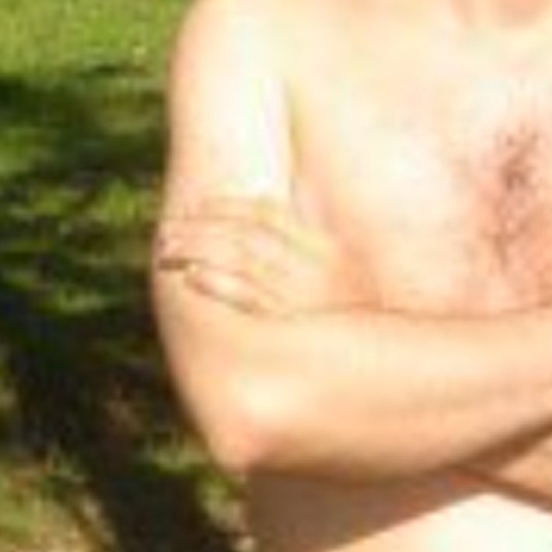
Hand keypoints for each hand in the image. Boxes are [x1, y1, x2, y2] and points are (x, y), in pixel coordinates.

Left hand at [155, 199, 345, 317]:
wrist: (382, 367)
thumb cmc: (354, 314)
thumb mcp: (344, 268)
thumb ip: (314, 228)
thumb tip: (288, 184)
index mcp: (326, 247)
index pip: (269, 214)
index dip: (229, 206)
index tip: (199, 207)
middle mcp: (315, 266)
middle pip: (246, 234)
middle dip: (201, 228)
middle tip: (168, 230)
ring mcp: (303, 296)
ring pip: (240, 261)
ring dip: (199, 250)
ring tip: (168, 250)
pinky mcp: (290, 326)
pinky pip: (247, 298)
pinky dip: (218, 283)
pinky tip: (192, 275)